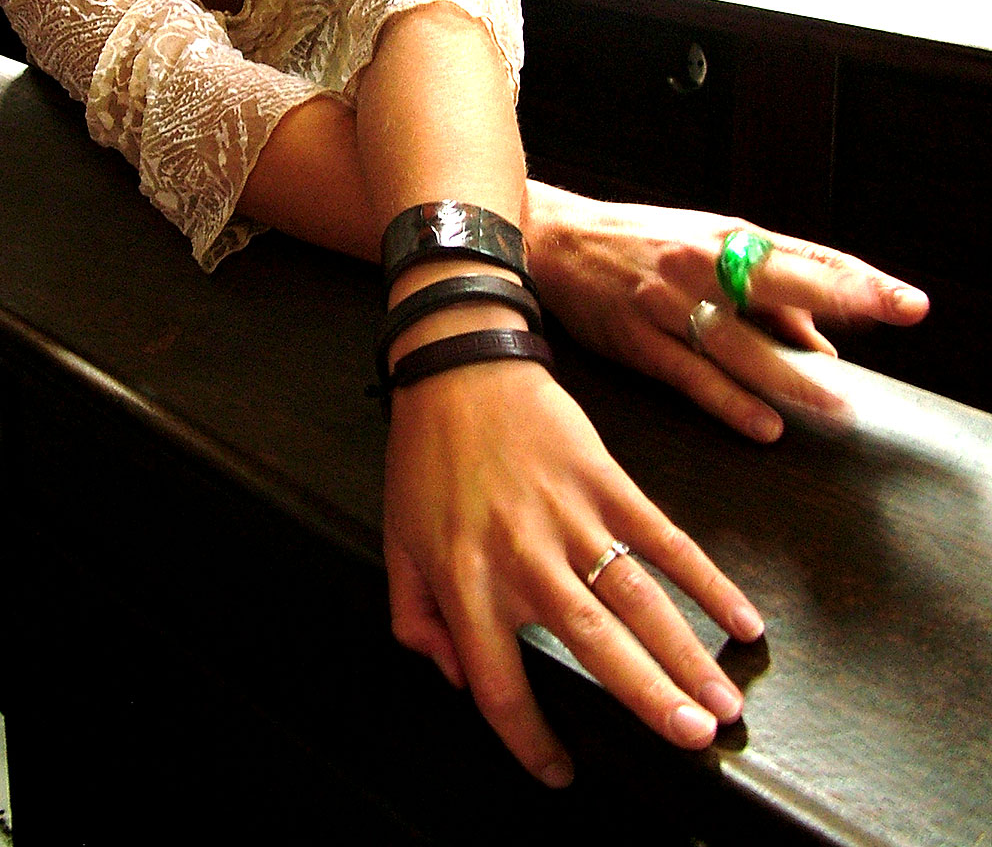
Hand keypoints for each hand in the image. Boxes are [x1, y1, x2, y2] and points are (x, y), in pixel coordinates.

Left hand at [383, 358, 763, 786]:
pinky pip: (665, 537)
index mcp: (465, 582)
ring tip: (725, 705)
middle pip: (596, 645)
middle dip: (650, 699)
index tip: (560, 772)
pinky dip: (707, 579)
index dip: (529, 743)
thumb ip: (415, 621)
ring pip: (639, 599)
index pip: (500, 686)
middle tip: (696, 740)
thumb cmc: (426, 457)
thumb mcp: (397, 542)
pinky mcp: (606, 481)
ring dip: (688, 654)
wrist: (460, 367)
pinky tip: (743, 618)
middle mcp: (524, 558)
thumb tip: (457, 679)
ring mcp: (572, 517)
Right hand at [525, 181, 928, 441]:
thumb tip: (822, 339)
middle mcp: (703, 264)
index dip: (861, 279)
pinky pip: (694, 377)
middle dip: (847, 301)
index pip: (808, 257)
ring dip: (794, 377)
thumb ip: (764, 292)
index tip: (908, 301)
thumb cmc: (638, 245)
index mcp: (727, 238)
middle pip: (785, 284)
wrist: (554, 241)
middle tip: (896, 317)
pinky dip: (733, 403)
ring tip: (837, 406)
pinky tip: (767, 425)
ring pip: (743, 345)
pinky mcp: (639, 340)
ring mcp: (670, 302)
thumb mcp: (703, 249)